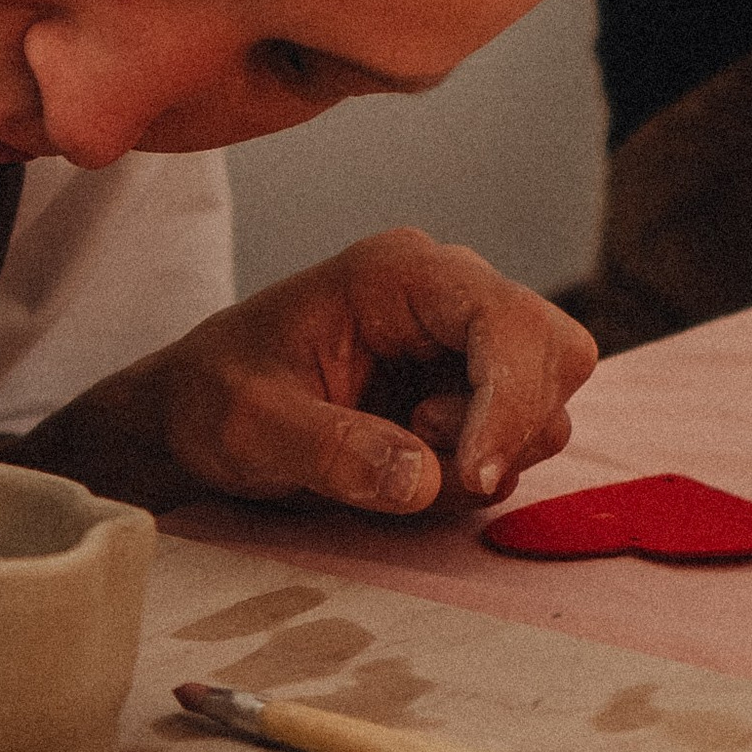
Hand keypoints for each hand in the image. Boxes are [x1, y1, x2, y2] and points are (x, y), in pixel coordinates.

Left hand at [152, 231, 592, 514]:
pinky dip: (480, 470)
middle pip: (556, 351)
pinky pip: (520, 438)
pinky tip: (408, 465)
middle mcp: (447, 295)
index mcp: (399, 273)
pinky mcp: (468, 392)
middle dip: (512, 423)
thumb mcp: (250, 425)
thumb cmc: (214, 400)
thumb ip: (331, 449)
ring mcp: (463, 343)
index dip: (511, 398)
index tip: (473, 476)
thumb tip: (424, 478)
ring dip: (489, 453)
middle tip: (432, 463)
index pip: (507, 318)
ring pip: (548, 403)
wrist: (194, 417)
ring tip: (398, 454)